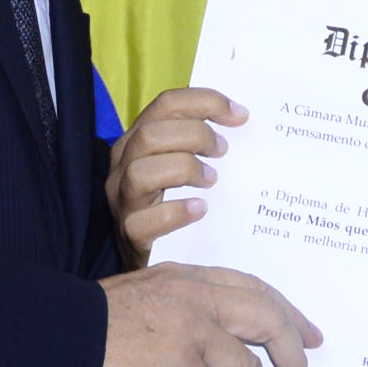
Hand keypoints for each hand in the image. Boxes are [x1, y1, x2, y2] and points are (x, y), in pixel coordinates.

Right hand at [94, 263, 319, 366]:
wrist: (50, 339)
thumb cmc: (88, 327)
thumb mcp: (144, 301)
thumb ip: (185, 312)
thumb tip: (223, 355)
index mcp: (188, 277)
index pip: (254, 289)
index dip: (288, 315)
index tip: (309, 338)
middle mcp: (195, 297)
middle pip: (267, 322)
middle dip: (293, 361)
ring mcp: (188, 331)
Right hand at [106, 87, 243, 266]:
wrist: (154, 264)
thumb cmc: (177, 204)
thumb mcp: (184, 166)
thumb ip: (202, 143)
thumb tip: (244, 121)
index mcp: (138, 140)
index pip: (166, 104)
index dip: (205, 102)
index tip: (240, 115)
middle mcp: (123, 165)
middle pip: (151, 134)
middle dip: (195, 135)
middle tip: (224, 151)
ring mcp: (123, 200)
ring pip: (141, 172)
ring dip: (184, 170)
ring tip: (212, 180)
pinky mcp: (129, 234)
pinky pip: (144, 221)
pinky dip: (176, 212)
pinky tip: (201, 209)